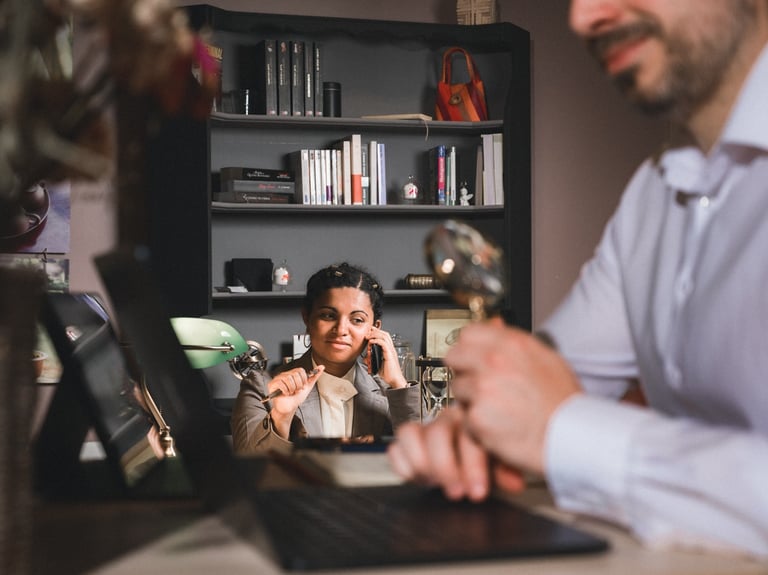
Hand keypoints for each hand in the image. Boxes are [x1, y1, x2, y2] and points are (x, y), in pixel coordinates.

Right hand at [268, 366, 323, 436]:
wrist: (289, 407)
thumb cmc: (296, 398)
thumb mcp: (308, 386)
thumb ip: (314, 376)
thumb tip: (321, 367)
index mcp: (293, 374)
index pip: (300, 370)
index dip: (303, 380)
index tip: (302, 386)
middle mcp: (285, 375)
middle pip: (295, 374)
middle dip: (298, 385)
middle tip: (296, 390)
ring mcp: (278, 379)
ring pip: (288, 378)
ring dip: (292, 389)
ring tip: (290, 392)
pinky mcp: (272, 384)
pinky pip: (281, 383)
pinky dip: (285, 391)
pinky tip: (285, 393)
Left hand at [366, 326, 408, 388]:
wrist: (394, 380)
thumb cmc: (388, 374)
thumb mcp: (377, 365)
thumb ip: (372, 361)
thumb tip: (365, 358)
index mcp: (389, 350)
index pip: (384, 337)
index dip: (377, 332)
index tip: (370, 332)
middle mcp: (391, 349)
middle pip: (385, 334)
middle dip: (376, 331)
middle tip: (368, 332)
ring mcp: (391, 351)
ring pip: (384, 336)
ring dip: (375, 334)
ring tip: (368, 336)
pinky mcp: (389, 354)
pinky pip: (383, 343)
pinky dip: (377, 340)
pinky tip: (371, 342)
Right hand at [387, 406, 525, 500]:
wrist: (471, 454)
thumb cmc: (487, 452)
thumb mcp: (500, 459)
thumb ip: (505, 467)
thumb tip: (514, 483)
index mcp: (471, 418)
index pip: (468, 436)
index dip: (472, 468)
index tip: (477, 493)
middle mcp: (446, 420)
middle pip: (436, 434)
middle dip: (445, 468)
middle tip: (455, 492)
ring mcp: (424, 429)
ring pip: (408, 433)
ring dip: (420, 463)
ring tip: (431, 482)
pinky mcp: (408, 443)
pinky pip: (395, 447)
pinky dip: (402, 464)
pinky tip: (416, 478)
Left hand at [446, 319, 581, 474]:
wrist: (569, 438)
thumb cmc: (562, 403)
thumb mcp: (547, 359)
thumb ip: (515, 342)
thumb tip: (496, 325)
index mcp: (512, 344)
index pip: (469, 333)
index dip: (469, 346)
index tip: (472, 356)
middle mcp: (494, 362)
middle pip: (454, 356)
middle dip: (463, 370)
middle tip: (480, 384)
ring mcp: (482, 389)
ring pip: (458, 388)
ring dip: (470, 398)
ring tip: (496, 408)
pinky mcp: (476, 416)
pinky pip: (463, 416)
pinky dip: (475, 423)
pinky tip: (497, 424)